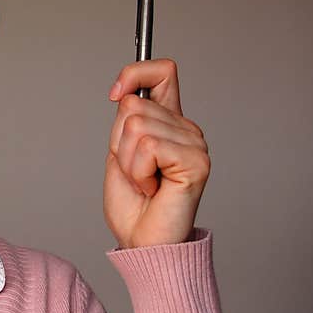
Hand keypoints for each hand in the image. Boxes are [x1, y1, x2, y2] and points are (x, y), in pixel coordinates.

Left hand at [103, 58, 209, 247]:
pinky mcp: (196, 161)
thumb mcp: (119, 152)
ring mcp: (195, 144)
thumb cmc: (133, 205)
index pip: (163, 72)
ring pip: (137, 126)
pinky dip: (138, 172)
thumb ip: (126, 120)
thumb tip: (126, 92)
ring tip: (144, 182)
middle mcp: (186, 129)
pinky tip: (152, 188)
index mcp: (169, 122)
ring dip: (128, 162)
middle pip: (134, 105)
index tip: (116, 92)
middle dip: (119, 143)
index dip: (135, 72)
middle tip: (136, 172)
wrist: (142, 241)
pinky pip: (148, 147)